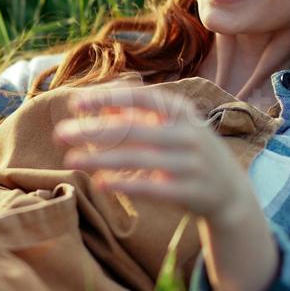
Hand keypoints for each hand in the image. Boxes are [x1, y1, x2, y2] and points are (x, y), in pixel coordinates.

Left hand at [52, 84, 279, 290]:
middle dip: (93, 131)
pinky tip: (100, 183)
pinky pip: (153, 188)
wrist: (230, 193)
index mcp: (181, 111)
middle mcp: (188, 133)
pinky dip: (126, 185)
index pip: (140, 98)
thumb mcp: (171, 126)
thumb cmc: (188, 153)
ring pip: (139, 158)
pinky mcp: (191, 192)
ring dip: (101, 159)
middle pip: (133, 129)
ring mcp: (191, 163)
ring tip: (72, 160)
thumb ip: (138, 113)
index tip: (75, 102)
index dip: (107, 98)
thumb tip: (99, 100)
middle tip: (59, 133)